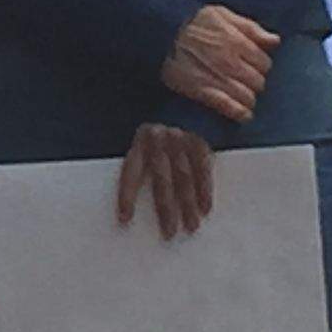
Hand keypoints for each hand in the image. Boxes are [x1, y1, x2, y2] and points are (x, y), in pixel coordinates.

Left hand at [116, 122, 214, 239]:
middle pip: (161, 180)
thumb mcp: (148, 138)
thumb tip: (135, 198)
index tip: (125, 219)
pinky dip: (205, 190)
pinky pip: (203, 169)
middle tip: (169, 234)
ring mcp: (180, 139)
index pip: (130, 172)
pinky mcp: (200, 140)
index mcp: (140, 140)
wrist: (191, 98)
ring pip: (183, 178)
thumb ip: (145, 161)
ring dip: (188, 205)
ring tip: (191, 227)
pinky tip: (205, 209)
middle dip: (165, 210)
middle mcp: (159, 140)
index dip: (126, 196)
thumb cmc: (164, 126)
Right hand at [159, 5, 277, 125]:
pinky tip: (243, 115)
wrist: (160, 30)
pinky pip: (228, 107)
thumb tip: (274, 40)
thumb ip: (251, 28)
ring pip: (247, 97)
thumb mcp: (222, 14)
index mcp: (238, 42)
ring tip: (243, 96)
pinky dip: (239, 113)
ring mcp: (218, 78)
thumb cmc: (190, 20)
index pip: (265, 62)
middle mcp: (231, 62)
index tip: (253, 66)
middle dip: (255, 82)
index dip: (260, 65)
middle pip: (258, 82)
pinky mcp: (203, 90)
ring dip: (248, 98)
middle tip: (246, 80)